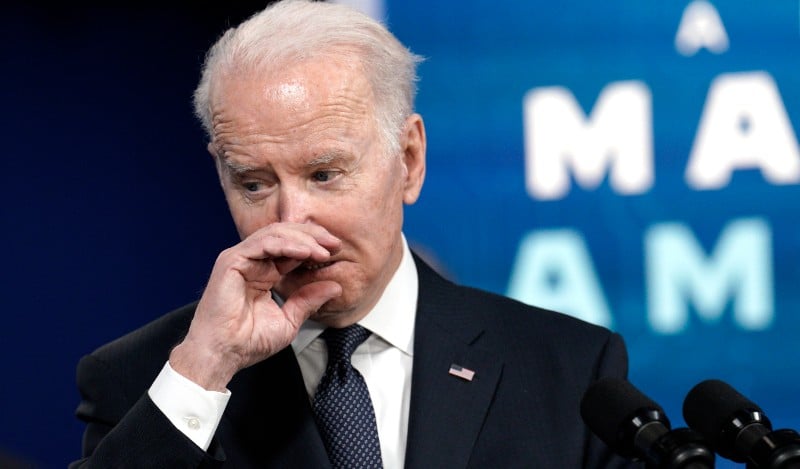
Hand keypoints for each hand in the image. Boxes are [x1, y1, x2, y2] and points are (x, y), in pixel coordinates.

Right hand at [169, 223, 341, 390]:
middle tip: (334, 244)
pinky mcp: (231, 261)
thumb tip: (335, 286)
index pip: (291, 249)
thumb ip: (309, 300)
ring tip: (323, 250)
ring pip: (275, 234)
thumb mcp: (289, 319)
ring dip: (303, 239)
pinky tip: (305, 252)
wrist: (224, 354)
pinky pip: (262, 244)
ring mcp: (241, 259)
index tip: (336, 251)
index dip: (315, 246)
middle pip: (285, 235)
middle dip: (312, 236)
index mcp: (264, 273)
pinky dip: (286, 245)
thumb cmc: (248, 342)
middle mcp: (252, 262)